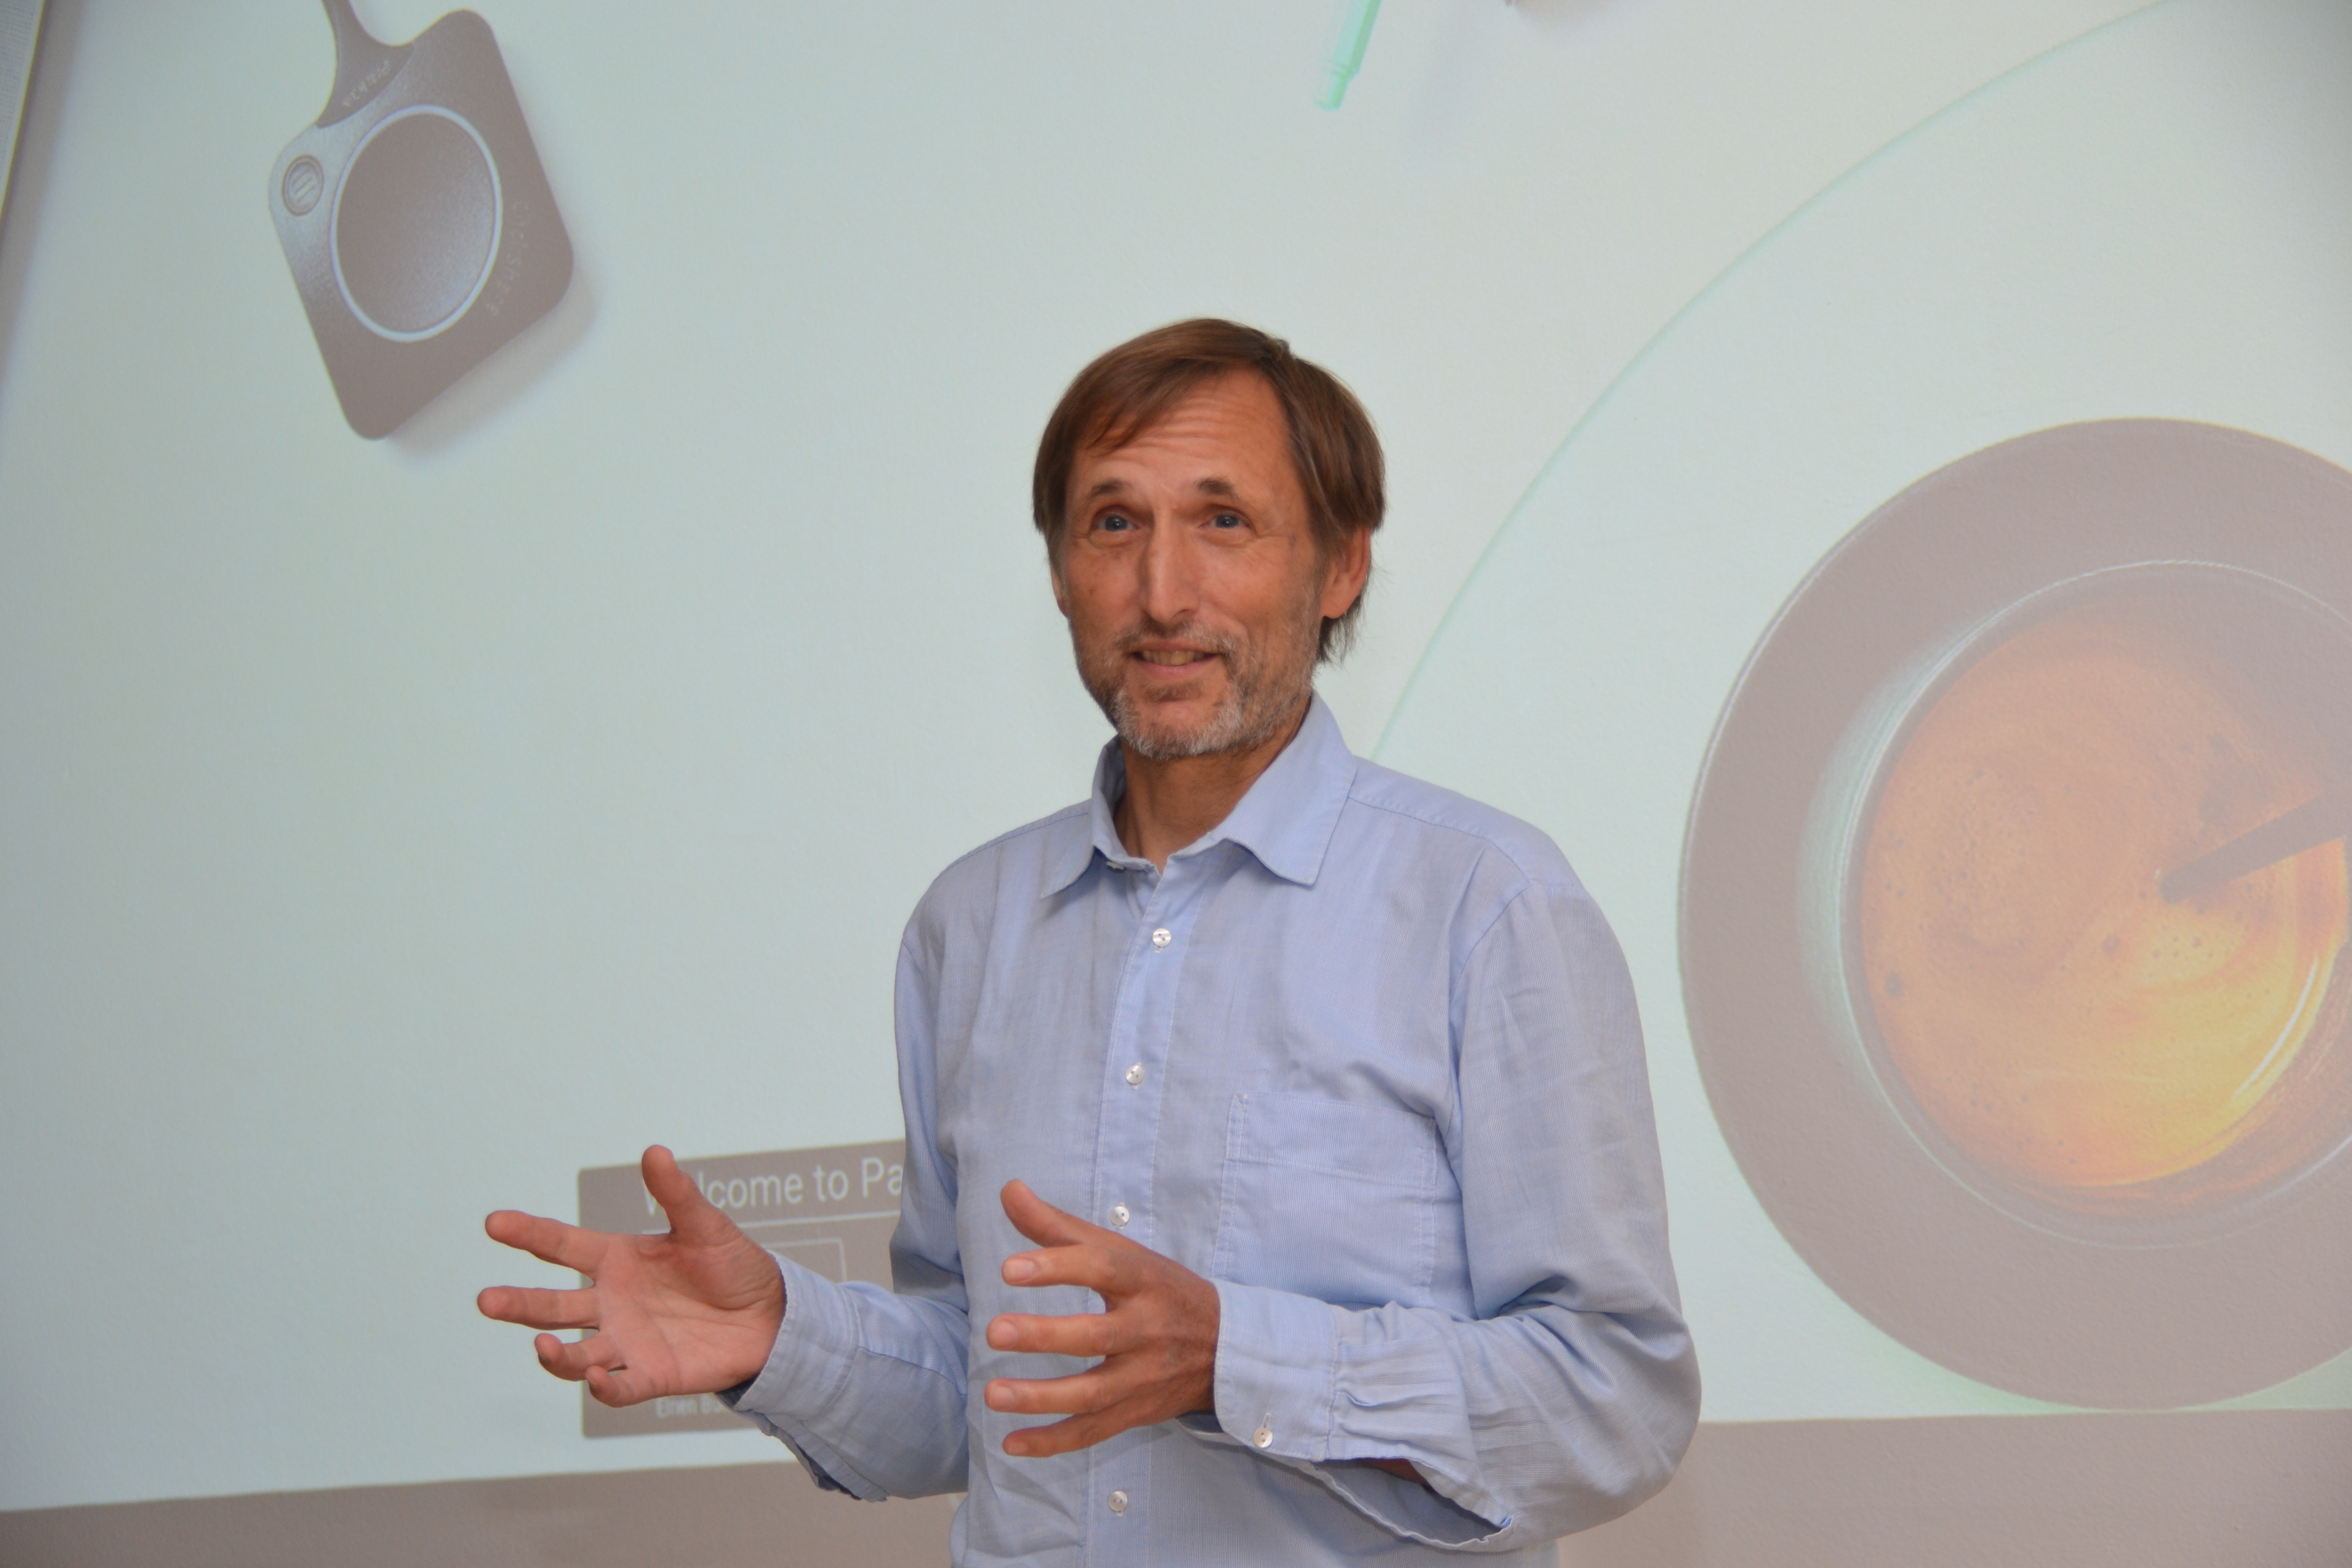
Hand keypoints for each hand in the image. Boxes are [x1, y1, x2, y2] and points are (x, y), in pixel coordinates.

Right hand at [477, 1145, 784, 1406]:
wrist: (771, 1315)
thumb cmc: (732, 1265)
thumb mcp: (705, 1225)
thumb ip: (676, 1194)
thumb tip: (655, 1151)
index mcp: (617, 1260)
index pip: (562, 1246)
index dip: (528, 1234)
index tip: (493, 1223)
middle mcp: (612, 1302)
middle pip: (553, 1305)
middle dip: (519, 1304)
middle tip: (486, 1300)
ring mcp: (628, 1341)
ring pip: (576, 1354)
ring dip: (555, 1355)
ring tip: (541, 1345)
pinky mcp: (653, 1374)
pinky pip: (621, 1386)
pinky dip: (606, 1387)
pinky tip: (598, 1379)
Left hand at [982, 1180, 1220, 1457]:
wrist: (1225, 1348)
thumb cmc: (1160, 1290)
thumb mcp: (1121, 1252)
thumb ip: (1059, 1226)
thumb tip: (1008, 1189)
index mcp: (1143, 1280)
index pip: (1102, 1268)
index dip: (1058, 1266)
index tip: (1009, 1269)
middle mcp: (1147, 1329)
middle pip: (1096, 1336)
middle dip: (1045, 1336)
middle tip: (994, 1331)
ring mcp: (1143, 1377)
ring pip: (1093, 1394)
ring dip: (1041, 1398)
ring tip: (992, 1394)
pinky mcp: (1136, 1413)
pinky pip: (1092, 1433)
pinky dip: (1053, 1442)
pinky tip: (1011, 1443)